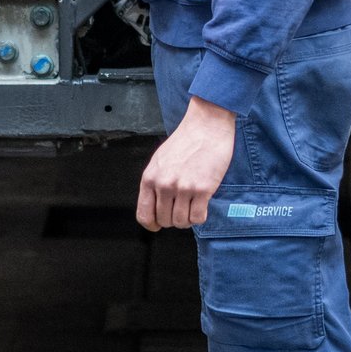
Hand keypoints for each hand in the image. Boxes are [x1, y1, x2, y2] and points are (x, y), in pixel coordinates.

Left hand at [137, 97, 236, 230]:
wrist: (206, 126)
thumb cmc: (186, 141)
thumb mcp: (160, 160)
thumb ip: (155, 182)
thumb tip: (155, 206)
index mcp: (150, 178)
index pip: (144, 214)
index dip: (152, 224)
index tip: (158, 225)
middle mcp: (164, 184)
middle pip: (164, 221)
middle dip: (173, 219)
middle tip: (181, 209)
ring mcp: (183, 187)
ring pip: (181, 222)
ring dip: (187, 219)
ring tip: (192, 206)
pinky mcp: (202, 189)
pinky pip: (198, 218)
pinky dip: (200, 216)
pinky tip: (201, 205)